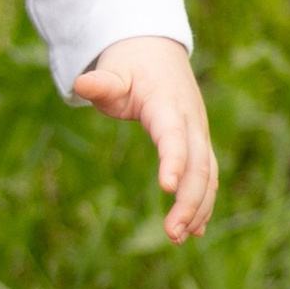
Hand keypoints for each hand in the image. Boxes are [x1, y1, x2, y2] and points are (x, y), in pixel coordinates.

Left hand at [71, 37, 216, 242]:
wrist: (158, 50)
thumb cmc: (130, 67)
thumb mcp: (113, 72)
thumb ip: (100, 83)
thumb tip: (80, 83)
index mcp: (168, 104)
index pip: (173, 136)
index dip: (173, 160)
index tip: (167, 187)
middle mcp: (190, 122)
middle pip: (200, 165)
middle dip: (189, 201)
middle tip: (170, 234)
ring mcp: (198, 133)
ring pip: (208, 175)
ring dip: (198, 208)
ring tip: (178, 238)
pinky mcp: (199, 144)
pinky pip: (208, 176)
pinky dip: (204, 202)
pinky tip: (195, 231)